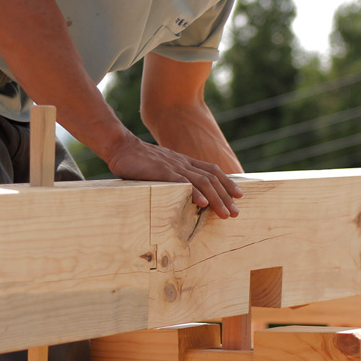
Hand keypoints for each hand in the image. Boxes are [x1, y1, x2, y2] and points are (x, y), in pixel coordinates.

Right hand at [105, 135, 242, 217]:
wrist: (121, 147)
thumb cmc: (139, 161)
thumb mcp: (162, 168)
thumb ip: (174, 177)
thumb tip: (185, 192)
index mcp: (184, 162)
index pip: (212, 171)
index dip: (227, 183)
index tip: (239, 196)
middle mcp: (183, 163)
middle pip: (211, 179)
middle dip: (226, 197)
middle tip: (236, 213)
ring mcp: (174, 166)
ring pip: (202, 182)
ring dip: (216, 199)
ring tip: (225, 213)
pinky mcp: (162, 171)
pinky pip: (182, 182)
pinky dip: (194, 192)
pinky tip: (202, 203)